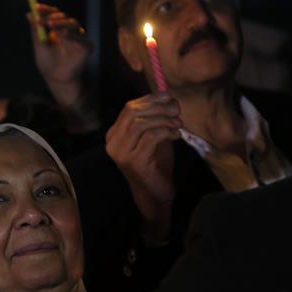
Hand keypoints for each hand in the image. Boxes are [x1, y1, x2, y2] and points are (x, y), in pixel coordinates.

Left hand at [31, 3, 92, 85]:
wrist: (56, 79)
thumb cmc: (47, 63)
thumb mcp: (39, 46)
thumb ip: (36, 30)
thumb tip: (29, 14)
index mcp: (58, 28)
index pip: (54, 13)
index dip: (45, 9)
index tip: (35, 7)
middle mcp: (69, 31)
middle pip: (63, 16)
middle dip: (52, 16)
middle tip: (43, 19)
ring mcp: (79, 38)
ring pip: (73, 24)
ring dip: (61, 23)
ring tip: (50, 25)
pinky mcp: (87, 47)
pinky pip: (81, 38)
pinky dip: (72, 36)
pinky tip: (64, 35)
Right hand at [105, 93, 182, 241]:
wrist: (154, 194)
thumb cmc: (155, 164)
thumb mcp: (154, 136)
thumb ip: (156, 118)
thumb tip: (168, 97)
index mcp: (115, 134)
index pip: (129, 107)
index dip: (151, 99)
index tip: (170, 98)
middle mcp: (113, 142)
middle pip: (133, 112)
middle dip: (158, 107)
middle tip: (177, 110)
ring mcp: (121, 153)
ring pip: (140, 123)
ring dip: (163, 119)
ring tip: (178, 124)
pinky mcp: (134, 162)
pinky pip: (150, 137)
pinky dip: (166, 132)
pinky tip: (177, 136)